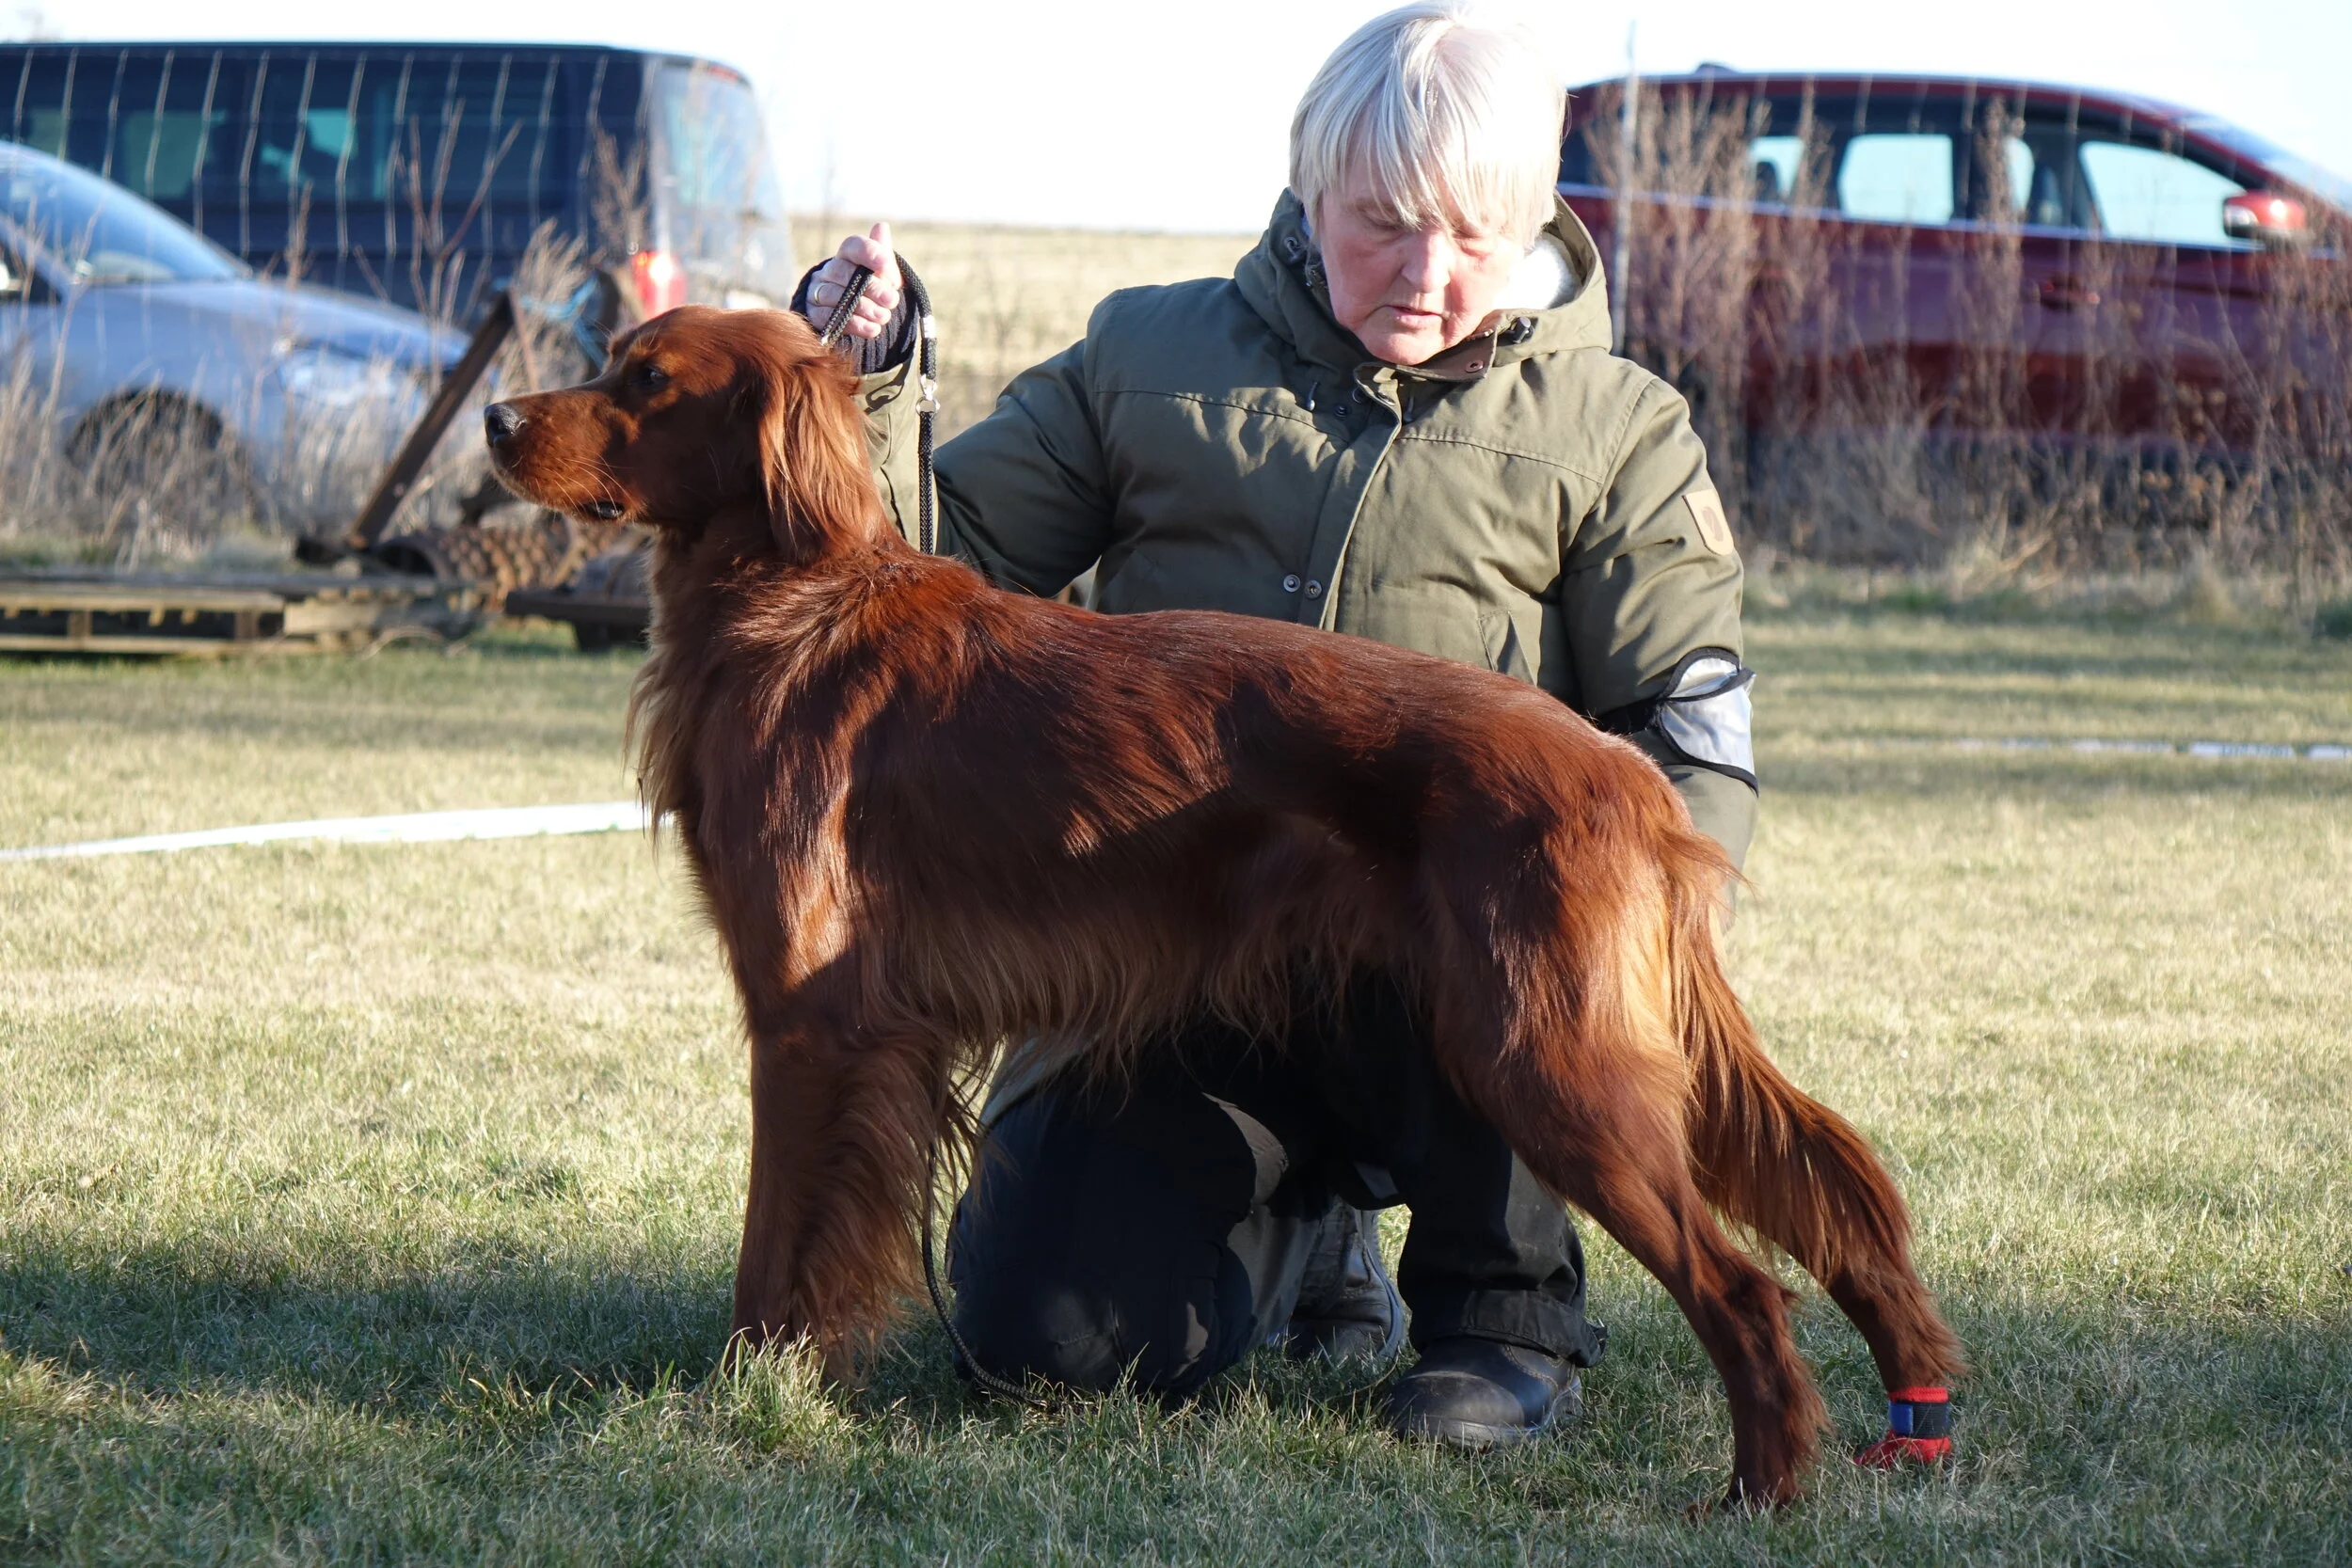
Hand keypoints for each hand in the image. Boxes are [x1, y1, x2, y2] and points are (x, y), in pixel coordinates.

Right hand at [803, 221, 901, 340]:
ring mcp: (818, 291)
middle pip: (843, 273)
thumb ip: (883, 254)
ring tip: (883, 317)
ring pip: (835, 296)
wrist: (862, 318)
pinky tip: (871, 329)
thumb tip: (881, 226)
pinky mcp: (813, 313)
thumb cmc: (874, 290)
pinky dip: (853, 324)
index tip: (887, 265)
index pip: (853, 246)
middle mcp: (830, 270)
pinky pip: (828, 318)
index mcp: (848, 256)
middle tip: (891, 300)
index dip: (869, 253)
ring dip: (863, 308)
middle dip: (871, 288)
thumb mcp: (884, 274)